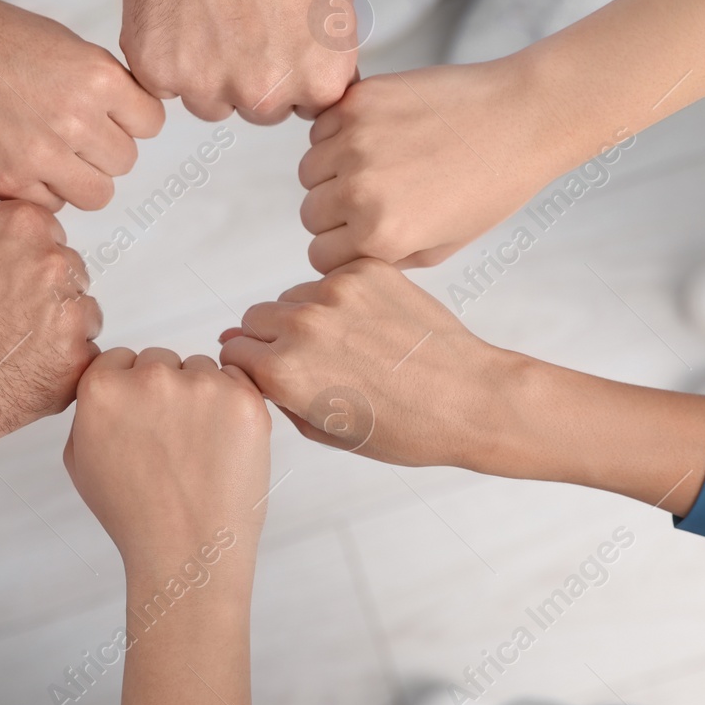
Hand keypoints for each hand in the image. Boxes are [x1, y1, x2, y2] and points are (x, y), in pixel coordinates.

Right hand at [0, 0, 164, 210]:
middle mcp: (75, 118)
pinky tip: (18, 161)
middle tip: (69, 131)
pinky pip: (51, 205)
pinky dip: (41, 191)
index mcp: (96, 74)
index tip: (106, 112)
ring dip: (79, 177)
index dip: (130, 118)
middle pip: (124, 161)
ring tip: (49, 152)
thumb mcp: (57, 41)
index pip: (150, 122)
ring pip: (96, 193)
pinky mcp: (4, 180)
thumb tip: (125, 114)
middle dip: (102, 149)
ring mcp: (39, 154)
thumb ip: (96, 80)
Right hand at [0, 198, 100, 451]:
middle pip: (70, 276)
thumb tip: (2, 216)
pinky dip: (61, 369)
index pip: (51, 237)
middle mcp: (53, 264)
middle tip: (5, 321)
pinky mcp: (74, 362)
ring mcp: (68, 315)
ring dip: (58, 331)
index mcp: (24, 226)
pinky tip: (23, 372)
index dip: (28, 264)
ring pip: (83, 317)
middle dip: (45, 296)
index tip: (9, 285)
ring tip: (12, 349)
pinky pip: (85, 360)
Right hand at [65, 348, 270, 575]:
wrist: (189, 551)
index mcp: (102, 389)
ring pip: (199, 368)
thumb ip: (89, 411)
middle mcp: (150, 379)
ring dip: (199, 394)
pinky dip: (232, 401)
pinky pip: (236, 378)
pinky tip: (222, 440)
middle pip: (159, 359)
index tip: (140, 418)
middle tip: (171, 439)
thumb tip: (107, 384)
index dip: (130, 389)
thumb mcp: (80, 461)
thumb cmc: (135, 515)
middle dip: (164, 391)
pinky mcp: (243, 399)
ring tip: (198, 447)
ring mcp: (200, 386)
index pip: (118, 359)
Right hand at [120, 0, 355, 123]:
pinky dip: (165, 52)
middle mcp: (264, 91)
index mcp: (317, 78)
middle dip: (249, 73)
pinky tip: (179, 10)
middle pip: (257, 109)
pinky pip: (162, 83)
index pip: (307, 108)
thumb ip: (330, 52)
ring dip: (205, 68)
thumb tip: (323, 86)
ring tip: (208, 10)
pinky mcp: (157, 67)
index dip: (290, 72)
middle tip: (239, 18)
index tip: (277, 44)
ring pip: (207, 101)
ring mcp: (206, 83)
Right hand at [218, 259, 512, 468]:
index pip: (233, 352)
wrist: (472, 399)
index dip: (250, 367)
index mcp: (283, 370)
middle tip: (314, 364)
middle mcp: (302, 325)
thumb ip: (275, 393)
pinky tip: (372, 327)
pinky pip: (330, 279)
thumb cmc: (405, 429)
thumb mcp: (325, 432)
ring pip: (292, 295)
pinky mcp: (366, 272)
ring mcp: (335, 292)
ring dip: (306, 315)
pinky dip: (341, 298)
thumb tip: (242, 356)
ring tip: (350, 346)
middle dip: (271, 339)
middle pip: (255, 318)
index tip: (271, 375)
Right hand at [298, 61, 602, 271]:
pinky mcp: (357, 102)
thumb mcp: (442, 246)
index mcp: (380, 236)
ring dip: (332, 170)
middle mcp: (359, 191)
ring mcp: (354, 142)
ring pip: (309, 170)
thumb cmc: (492, 184)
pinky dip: (337, 133)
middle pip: (310, 214)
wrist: (521, 118)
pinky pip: (320, 129)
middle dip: (335, 210)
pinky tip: (377, 134)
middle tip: (375, 195)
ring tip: (377, 162)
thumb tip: (346, 253)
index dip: (342, 247)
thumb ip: (385, 256)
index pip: (320, 256)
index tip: (361, 233)